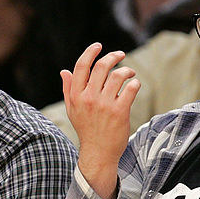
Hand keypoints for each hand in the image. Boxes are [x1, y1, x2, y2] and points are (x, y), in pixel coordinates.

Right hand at [61, 43, 140, 198]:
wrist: (98, 152)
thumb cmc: (86, 130)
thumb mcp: (72, 110)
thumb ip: (68, 90)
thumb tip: (64, 71)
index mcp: (76, 96)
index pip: (82, 66)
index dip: (91, 52)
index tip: (99, 46)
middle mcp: (89, 98)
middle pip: (102, 66)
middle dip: (113, 56)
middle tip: (121, 55)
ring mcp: (105, 105)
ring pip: (118, 75)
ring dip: (127, 70)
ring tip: (130, 73)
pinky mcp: (120, 112)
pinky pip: (130, 89)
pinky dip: (135, 84)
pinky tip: (134, 86)